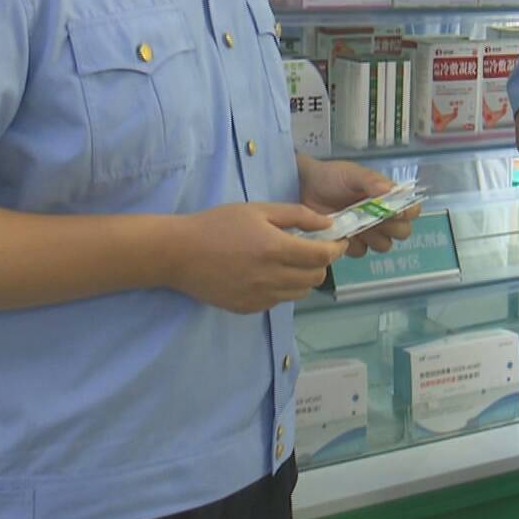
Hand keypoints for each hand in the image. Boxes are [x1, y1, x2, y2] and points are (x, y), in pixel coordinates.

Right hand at [171, 202, 346, 312]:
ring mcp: (259, 297)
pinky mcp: (248, 308)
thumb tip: (327, 223)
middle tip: (313, 249)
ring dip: (304, 278)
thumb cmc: (217, 224)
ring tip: (291, 261)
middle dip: (321, 263)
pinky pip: (278, 301)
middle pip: (315, 278)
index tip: (339, 241)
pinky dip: (283, 289)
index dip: (336, 249)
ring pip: (300, 293)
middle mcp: (271, 277)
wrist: (179, 253)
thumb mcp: (258, 210)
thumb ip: (296, 216)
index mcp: (275, 249)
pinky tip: (269, 274)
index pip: (321, 256)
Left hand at [298, 158, 412, 257]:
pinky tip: (343, 233)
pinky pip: (360, 251)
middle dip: (392, 228)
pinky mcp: (350, 244)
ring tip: (357, 225)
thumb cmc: (332, 176)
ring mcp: (367, 232)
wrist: (302, 187)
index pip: (412, 210)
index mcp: (388, 198)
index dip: (408, 213)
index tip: (397, 211)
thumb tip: (389, 190)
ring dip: (373, 237)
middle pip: (402, 233)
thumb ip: (371, 181)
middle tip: (376, 220)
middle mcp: (382, 217)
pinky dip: (353, 244)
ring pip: (383, 245)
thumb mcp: (353, 173)